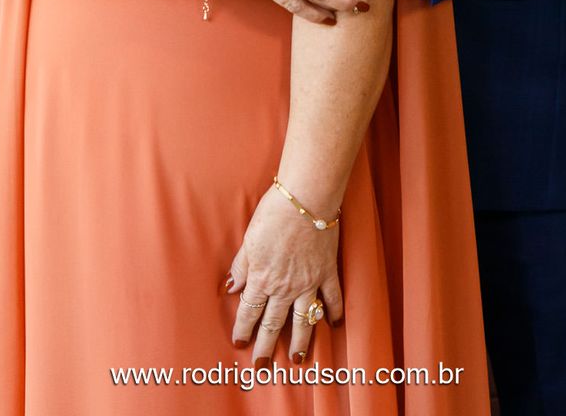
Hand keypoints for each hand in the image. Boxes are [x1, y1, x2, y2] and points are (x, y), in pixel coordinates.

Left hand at [226, 187, 343, 362]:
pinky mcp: (327, 272)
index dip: (243, 329)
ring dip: (301, 342)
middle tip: (262, 367)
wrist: (305, 199)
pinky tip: (334, 326)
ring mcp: (309, 282)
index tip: (239, 344)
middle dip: (266, 346)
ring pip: (303, 320)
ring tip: (298, 360)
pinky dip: (334, 312)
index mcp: (262, 278)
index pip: (249, 311)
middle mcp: (285, 287)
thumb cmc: (273, 214)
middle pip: (274, 323)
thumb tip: (232, 287)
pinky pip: (332, 298)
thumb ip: (241, 266)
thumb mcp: (249, 240)